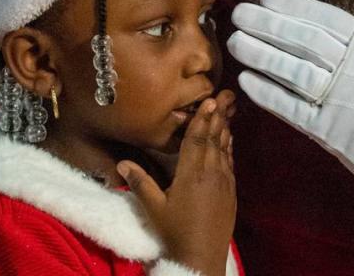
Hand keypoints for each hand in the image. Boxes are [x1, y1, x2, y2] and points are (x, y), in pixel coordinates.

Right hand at [119, 91, 235, 274]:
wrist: (202, 257)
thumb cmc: (175, 232)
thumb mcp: (154, 208)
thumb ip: (140, 183)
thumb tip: (122, 163)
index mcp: (191, 175)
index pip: (197, 141)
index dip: (202, 120)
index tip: (210, 100)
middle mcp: (210, 174)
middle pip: (214, 140)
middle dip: (217, 117)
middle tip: (224, 96)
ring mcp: (224, 182)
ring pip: (224, 150)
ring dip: (225, 129)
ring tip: (227, 111)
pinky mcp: (231, 192)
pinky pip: (230, 163)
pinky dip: (229, 148)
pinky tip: (229, 140)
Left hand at [228, 0, 353, 220]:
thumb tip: (314, 27)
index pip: (325, 18)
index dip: (294, 6)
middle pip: (304, 39)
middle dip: (268, 24)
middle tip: (239, 13)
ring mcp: (341, 98)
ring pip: (294, 70)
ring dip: (261, 54)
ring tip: (235, 42)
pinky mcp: (331, 131)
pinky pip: (293, 108)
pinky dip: (267, 93)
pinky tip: (246, 81)